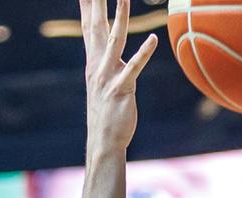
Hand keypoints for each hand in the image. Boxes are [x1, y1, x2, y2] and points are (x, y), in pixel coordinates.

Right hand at [81, 0, 155, 148]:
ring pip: (114, 41)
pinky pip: (134, 68)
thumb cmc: (108, 112)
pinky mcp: (121, 89)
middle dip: (96, 3)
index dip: (87, 5)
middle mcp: (97, 65)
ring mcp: (108, 76)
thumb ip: (108, 62)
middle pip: (96, 27)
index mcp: (93, 61)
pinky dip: (144, 53)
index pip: (89, 26)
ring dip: (120, 18)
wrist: (104, 140)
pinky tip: (153, 39)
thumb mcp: (105, 81)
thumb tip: (112, 47)